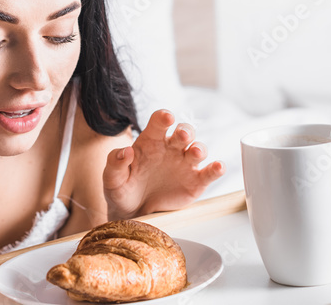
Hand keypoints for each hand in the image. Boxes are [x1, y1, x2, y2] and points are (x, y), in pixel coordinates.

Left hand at [102, 110, 224, 219]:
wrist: (132, 213)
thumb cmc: (122, 190)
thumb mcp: (112, 178)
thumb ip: (115, 162)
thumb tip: (126, 151)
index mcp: (151, 141)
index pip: (159, 122)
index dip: (164, 117)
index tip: (166, 117)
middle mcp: (171, 149)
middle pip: (184, 132)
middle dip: (186, 131)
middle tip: (183, 135)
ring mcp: (185, 164)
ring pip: (199, 149)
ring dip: (200, 149)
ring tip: (196, 153)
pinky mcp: (196, 182)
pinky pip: (209, 173)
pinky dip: (216, 169)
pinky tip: (218, 167)